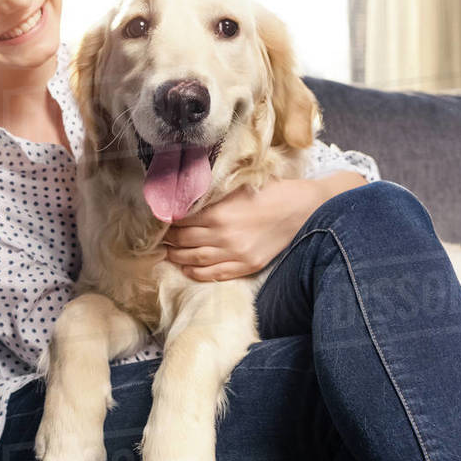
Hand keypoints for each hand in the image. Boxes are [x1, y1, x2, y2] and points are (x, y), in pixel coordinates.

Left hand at [162, 177, 326, 281]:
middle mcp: (223, 236)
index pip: (180, 221)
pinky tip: (186, 268)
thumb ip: (211, 195)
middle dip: (167, 239)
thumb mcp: (237, 187)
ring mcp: (235, 254)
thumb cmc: (271, 192)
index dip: (167, 221)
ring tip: (167, 252)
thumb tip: (183, 200)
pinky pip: (214, 274)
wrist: (303, 209)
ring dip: (176, 256)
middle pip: (183, 241)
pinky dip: (196, 272)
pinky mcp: (246, 266)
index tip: (159, 219)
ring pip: (194, 259)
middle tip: (158, 237)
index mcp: (219, 212)